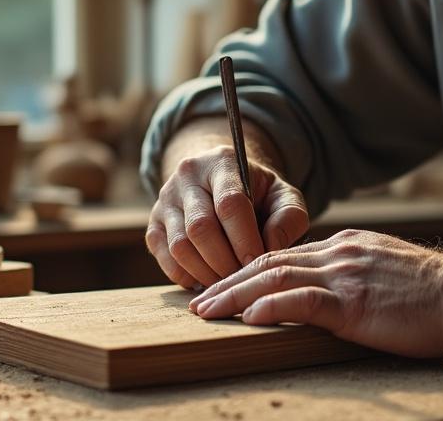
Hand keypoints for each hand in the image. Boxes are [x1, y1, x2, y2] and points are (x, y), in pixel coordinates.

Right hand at [146, 143, 308, 288]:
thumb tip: (271, 248)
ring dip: (207, 273)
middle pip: (201, 228)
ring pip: (180, 246)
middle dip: (225, 261)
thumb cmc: (259, 194)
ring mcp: (165, 200)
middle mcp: (187, 176)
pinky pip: (165, 258)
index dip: (245, 238)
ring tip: (229, 281)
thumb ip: (289, 218)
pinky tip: (208, 279)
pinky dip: (187, 277)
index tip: (259, 262)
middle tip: (244, 278)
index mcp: (222, 162)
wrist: (221, 183)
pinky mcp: (153, 224)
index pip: (230, 203)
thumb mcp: (282, 196)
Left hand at [187, 228, 442, 357]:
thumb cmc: (436, 294)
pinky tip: (248, 317)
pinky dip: (270, 307)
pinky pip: (302, 301)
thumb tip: (334, 290)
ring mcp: (344, 275)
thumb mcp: (388, 270)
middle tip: (199, 302)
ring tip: (207, 312)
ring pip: (275, 278)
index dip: (250, 270)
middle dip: (229, 283)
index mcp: (346, 246)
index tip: (225, 287)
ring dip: (234, 296)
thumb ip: (357, 273)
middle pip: (269, 262)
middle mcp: (339, 253)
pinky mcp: (353, 301)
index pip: (286, 254)